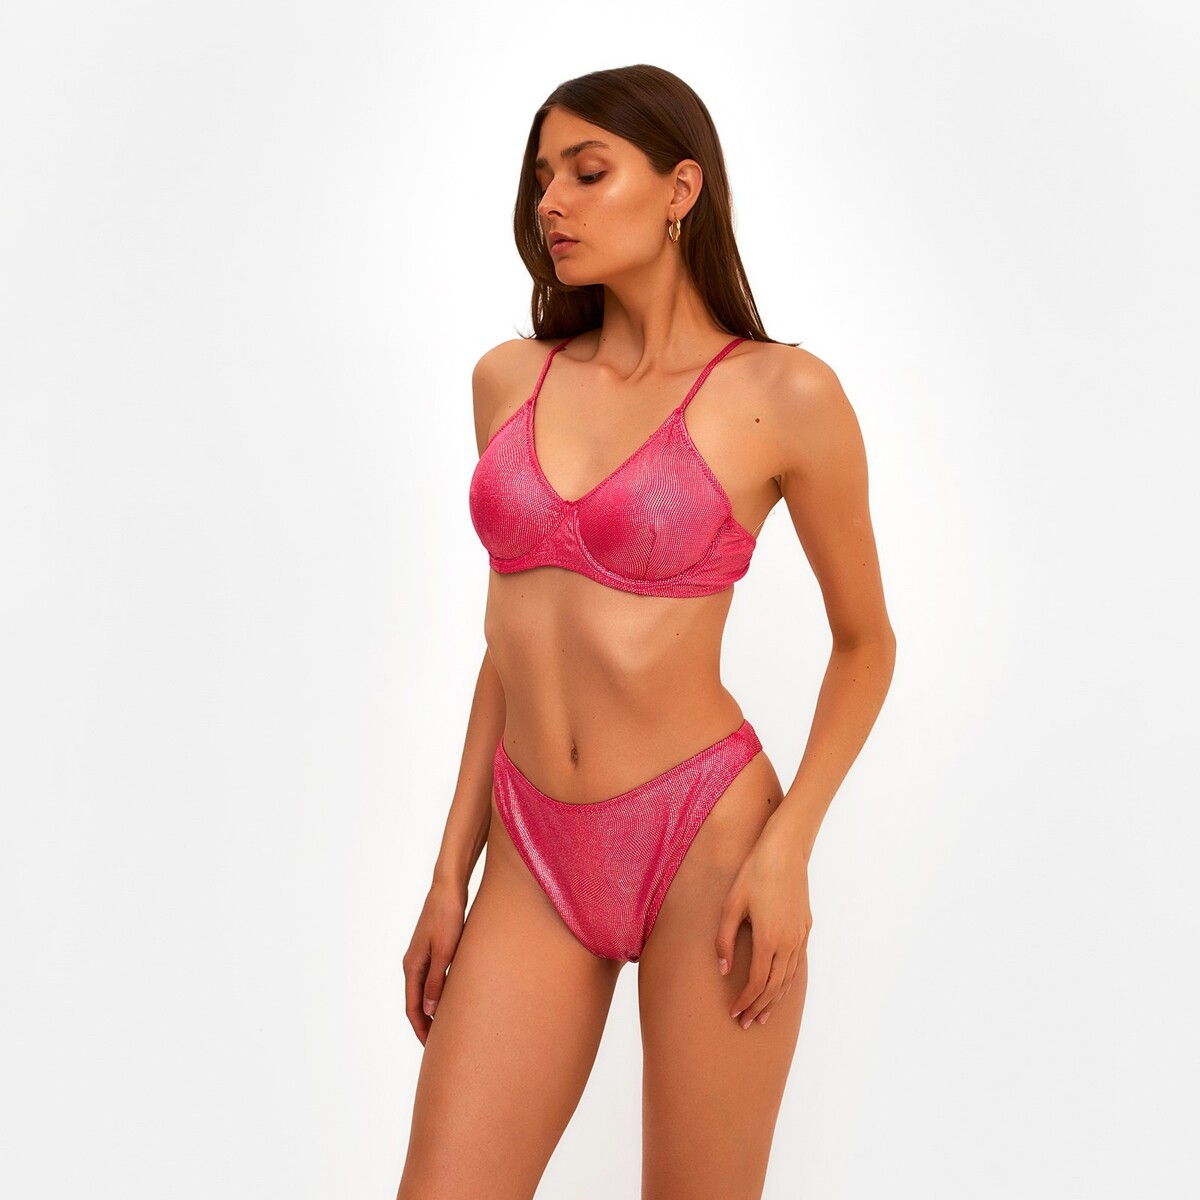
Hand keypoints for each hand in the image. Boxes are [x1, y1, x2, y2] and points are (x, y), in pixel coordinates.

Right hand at [402, 879, 467, 1046]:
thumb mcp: (444, 951)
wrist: (449, 887)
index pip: (413, 1007)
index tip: (432, 1049)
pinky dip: (438, 994)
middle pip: (416, 1002)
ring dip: (432, 1010)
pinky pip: (432, 979)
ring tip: (447, 1028)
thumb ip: (436, 981)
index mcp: (412, 966)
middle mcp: (413, 963)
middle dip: (425, 1025)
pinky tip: (452, 998)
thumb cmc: (447, 917)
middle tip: (440, 1047)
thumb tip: (429, 1011)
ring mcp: (422, 955)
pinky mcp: (433, 948)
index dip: (421, 1030)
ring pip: (424, 991)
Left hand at [714, 823, 811, 1028]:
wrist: (785, 851)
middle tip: (747, 1023)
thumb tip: (723, 969)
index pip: (756, 983)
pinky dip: (788, 981)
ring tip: (763, 1013)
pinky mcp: (805, 928)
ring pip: (789, 978)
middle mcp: (787, 943)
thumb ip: (724, 939)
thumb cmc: (754, 874)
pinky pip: (797, 964)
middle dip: (759, 1007)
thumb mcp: (731, 904)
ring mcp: (799, 936)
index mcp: (767, 940)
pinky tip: (780, 986)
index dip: (745, 1001)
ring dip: (775, 999)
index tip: (734, 1013)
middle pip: (774, 987)